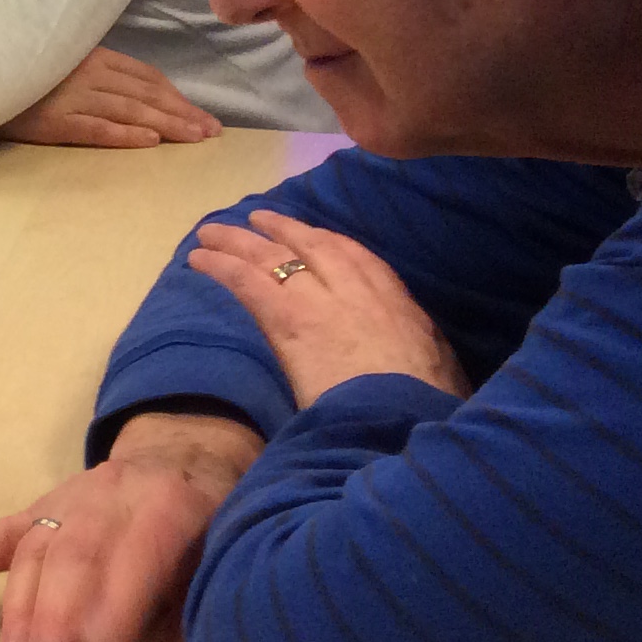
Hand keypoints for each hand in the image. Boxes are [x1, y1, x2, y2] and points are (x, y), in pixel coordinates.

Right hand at [0, 47, 219, 148]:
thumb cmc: (17, 71)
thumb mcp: (59, 61)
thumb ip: (92, 70)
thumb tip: (131, 89)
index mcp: (90, 55)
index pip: (145, 76)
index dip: (176, 96)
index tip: (203, 115)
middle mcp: (86, 73)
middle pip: (145, 94)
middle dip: (183, 113)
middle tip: (213, 133)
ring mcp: (69, 96)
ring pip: (129, 110)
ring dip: (166, 124)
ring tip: (195, 139)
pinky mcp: (52, 120)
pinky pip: (95, 128)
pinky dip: (124, 134)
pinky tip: (150, 142)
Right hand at [0, 410, 262, 641]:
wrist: (183, 456)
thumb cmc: (211, 523)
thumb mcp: (225, 555)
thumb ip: (193, 607)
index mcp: (168, 501)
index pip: (137, 555)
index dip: (117, 609)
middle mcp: (109, 493)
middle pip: (74, 555)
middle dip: (55, 619)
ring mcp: (66, 499)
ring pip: (33, 553)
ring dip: (19, 613)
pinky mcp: (38, 509)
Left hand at [185, 210, 467, 407]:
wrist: (401, 422)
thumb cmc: (428, 411)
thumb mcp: (443, 376)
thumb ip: (427, 356)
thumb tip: (425, 358)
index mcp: (400, 308)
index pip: (362, 261)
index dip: (333, 243)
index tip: (314, 235)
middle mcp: (358, 293)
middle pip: (314, 247)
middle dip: (284, 230)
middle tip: (259, 219)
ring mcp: (320, 301)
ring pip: (274, 257)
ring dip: (240, 241)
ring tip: (212, 233)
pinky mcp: (288, 319)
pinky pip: (247, 281)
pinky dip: (221, 266)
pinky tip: (199, 259)